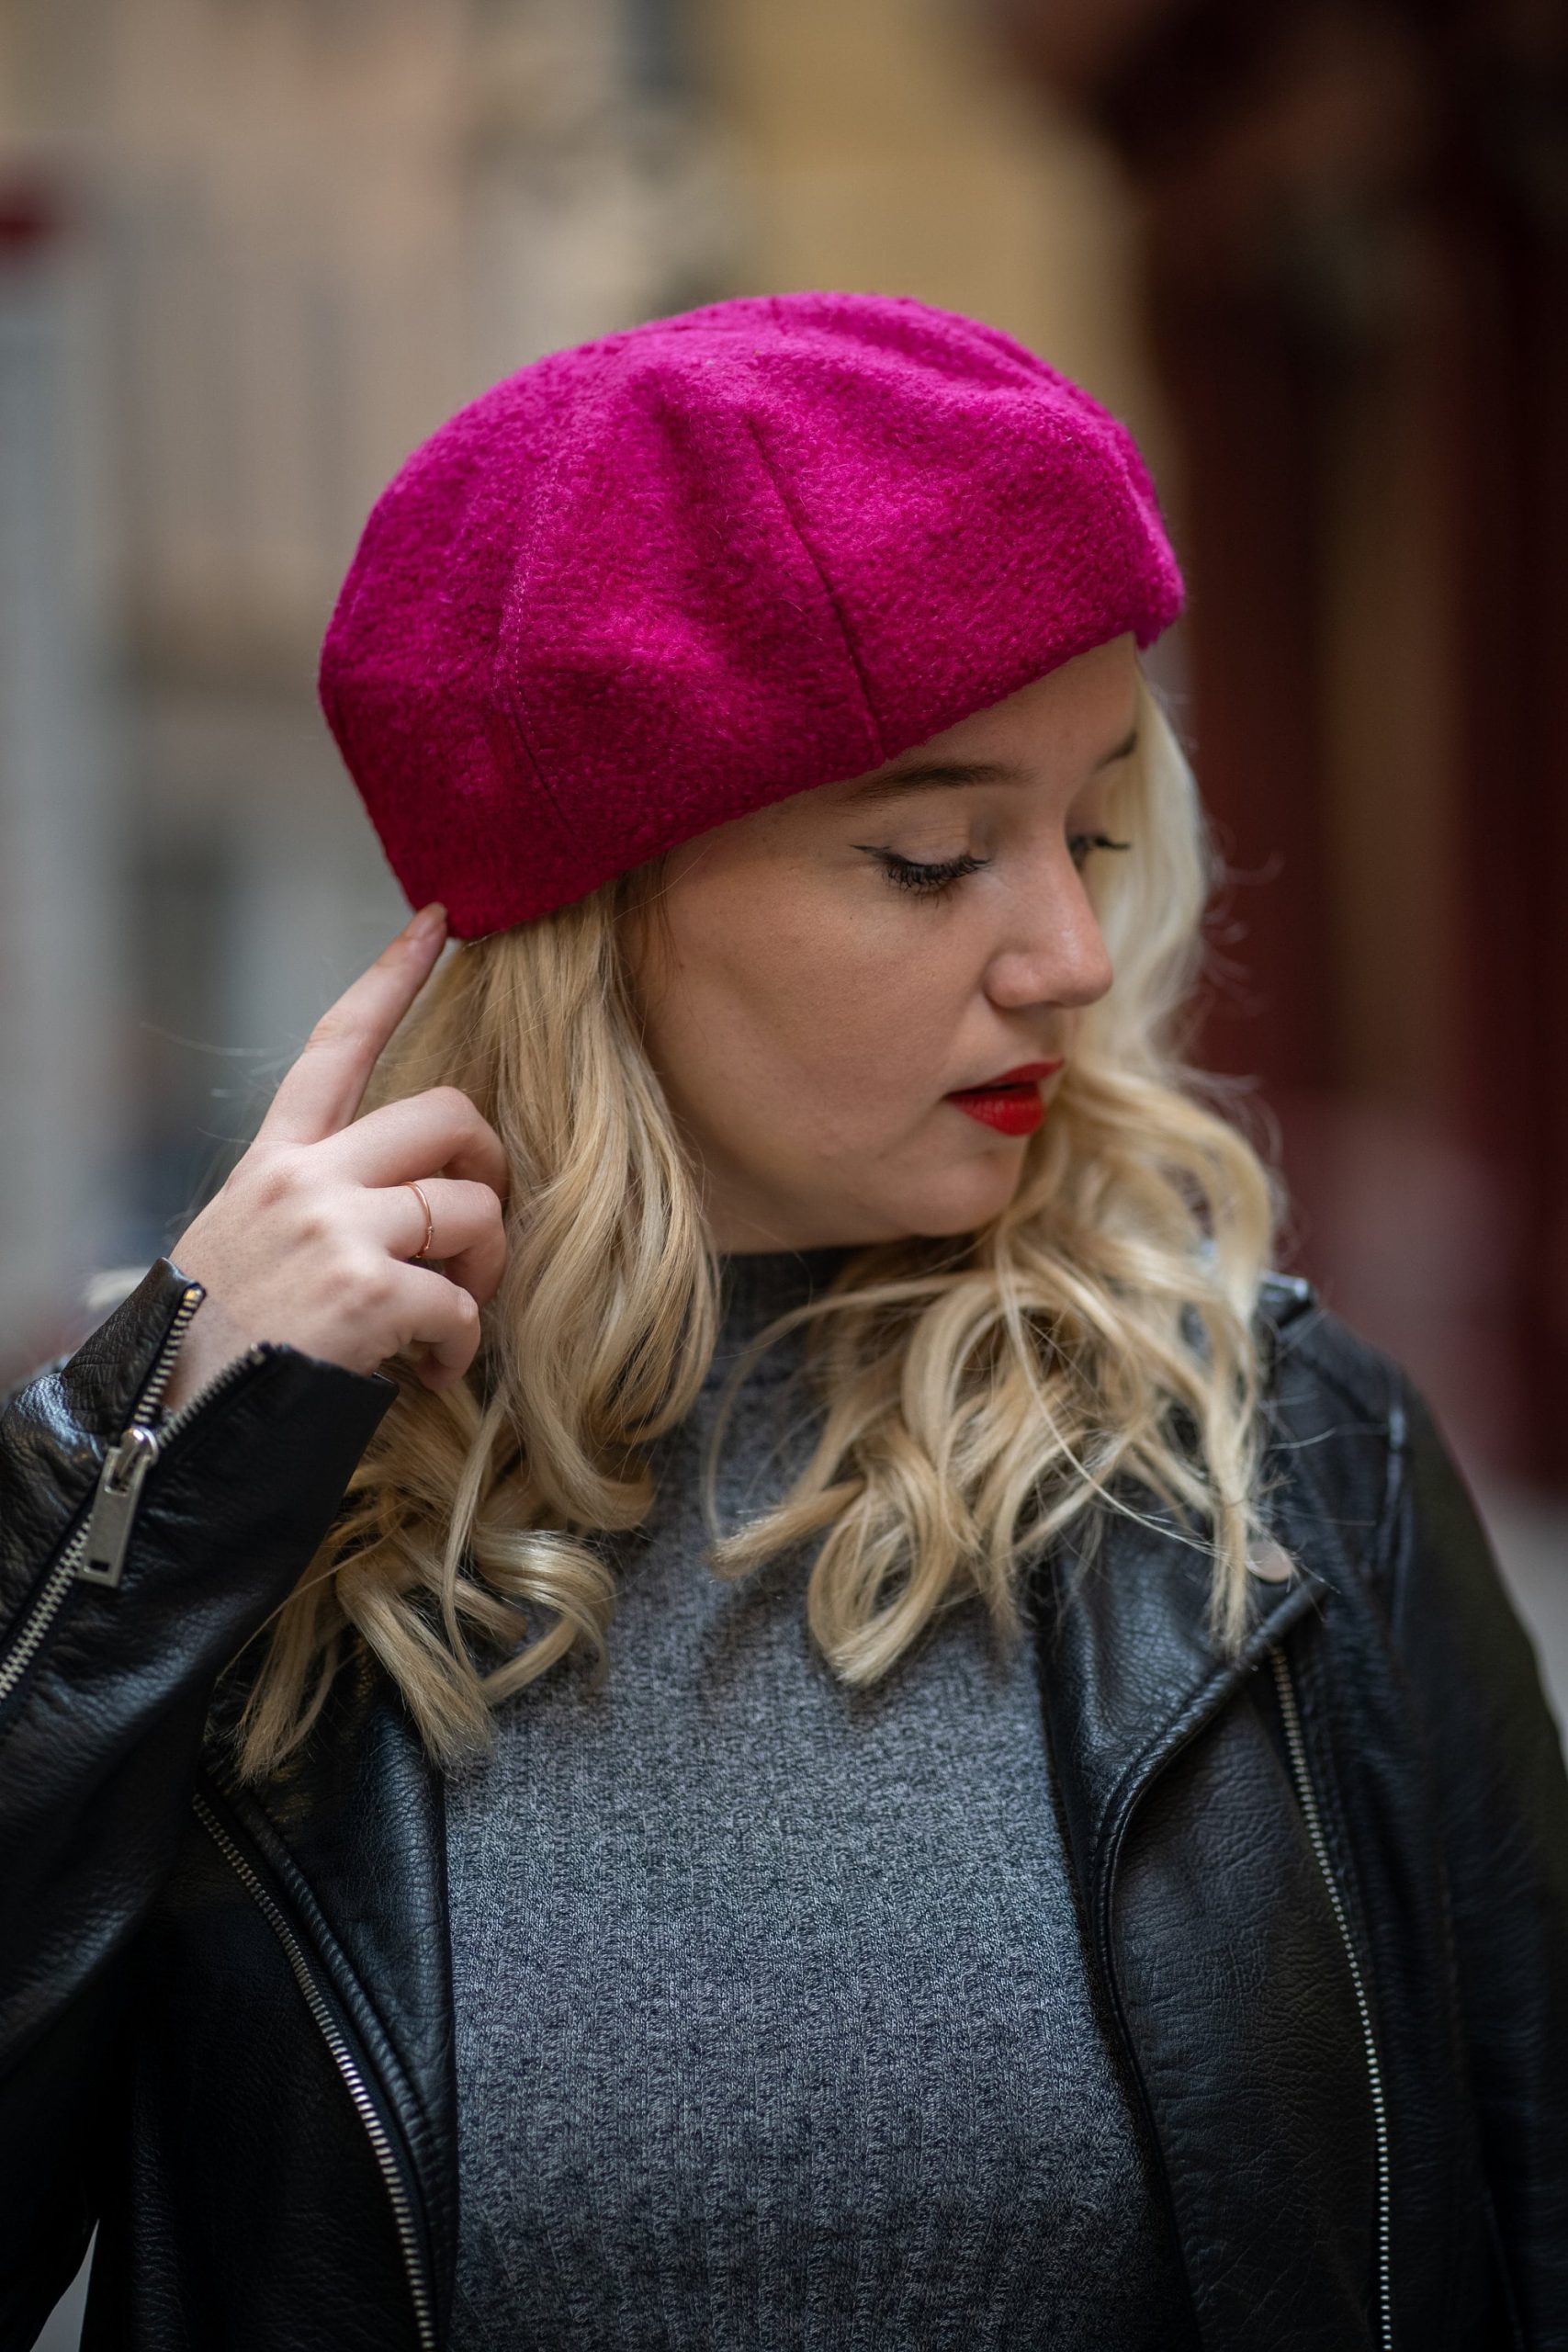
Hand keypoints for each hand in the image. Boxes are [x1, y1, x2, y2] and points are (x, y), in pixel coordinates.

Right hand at [160, 902, 508, 1409]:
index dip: (393, 976)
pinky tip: (433, 1374)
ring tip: (450, 1325)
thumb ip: (323, 1202)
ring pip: (473, 1206)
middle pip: (447, 1112)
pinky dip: (463, 1346)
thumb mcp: (248, 1243)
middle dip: (489, 1166)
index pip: (337, 1042)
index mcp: (275, 1159)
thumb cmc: (217, 1347)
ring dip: (485, 1272)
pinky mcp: (365, 1287)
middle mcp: (304, 1176)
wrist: (166, 1428)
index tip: (439, 922)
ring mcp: (335, 1226)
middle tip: (478, 1233)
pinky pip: (463, 1300)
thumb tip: (412, 1207)